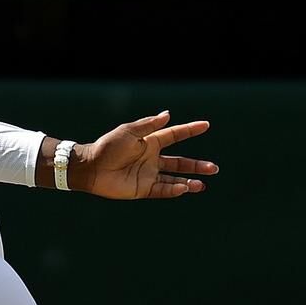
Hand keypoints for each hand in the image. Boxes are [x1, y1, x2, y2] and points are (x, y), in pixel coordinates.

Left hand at [77, 110, 218, 199]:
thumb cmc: (107, 146)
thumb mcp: (129, 131)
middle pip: (180, 162)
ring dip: (189, 181)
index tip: (206, 125)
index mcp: (149, 142)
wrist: (90, 167)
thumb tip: (168, 114)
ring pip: (174, 179)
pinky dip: (174, 190)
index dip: (189, 130)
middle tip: (214, 168)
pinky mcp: (141, 188)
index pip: (174, 135)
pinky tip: (185, 188)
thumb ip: (149, 125)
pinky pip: (162, 190)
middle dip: (197, 165)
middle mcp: (151, 159)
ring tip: (203, 184)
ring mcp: (147, 175)